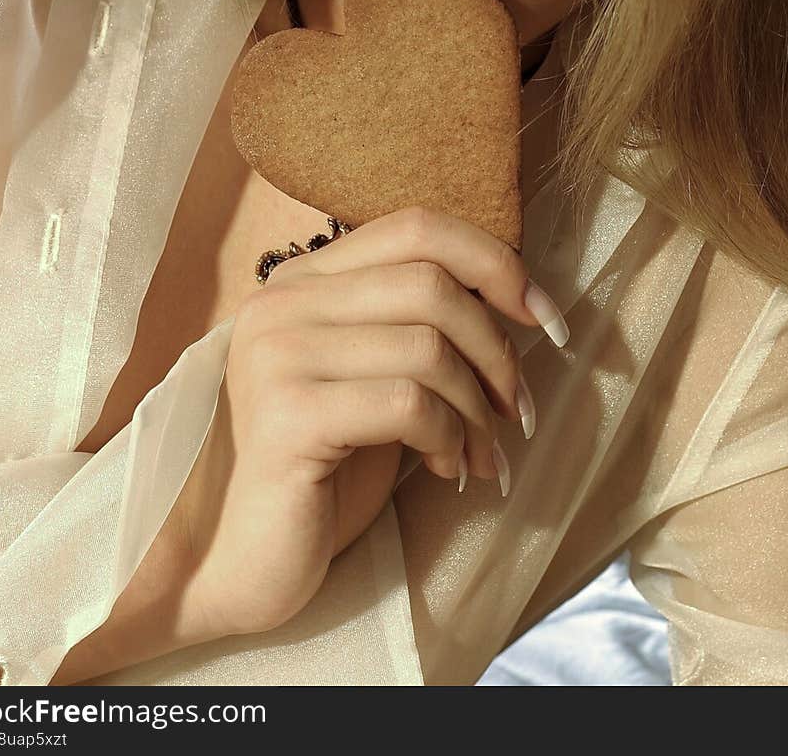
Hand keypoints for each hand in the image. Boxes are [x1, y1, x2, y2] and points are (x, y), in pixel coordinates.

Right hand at [175, 205, 562, 640]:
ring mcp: (277, 354)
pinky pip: (407, 404)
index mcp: (304, 279)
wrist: (243, 559)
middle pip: (431, 284)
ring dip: (477, 409)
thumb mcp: (375, 377)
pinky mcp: (287, 415)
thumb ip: (417, 326)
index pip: (416, 227)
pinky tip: (447, 473)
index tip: (544, 318)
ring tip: (483, 455)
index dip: (495, 262)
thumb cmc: (323, 469)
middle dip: (497, 350)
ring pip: (428, 346)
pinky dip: (449, 439)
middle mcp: (281, 301)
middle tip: (515, 411)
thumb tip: (517, 301)